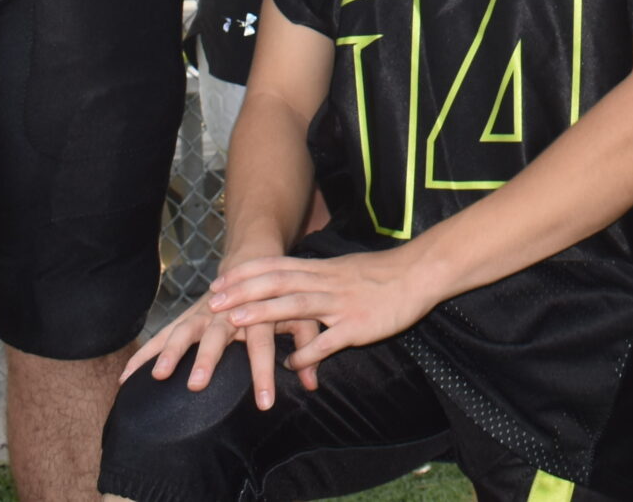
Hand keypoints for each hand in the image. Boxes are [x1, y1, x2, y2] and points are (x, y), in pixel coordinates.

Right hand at [118, 289, 318, 410]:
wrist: (254, 260)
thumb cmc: (281, 296)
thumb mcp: (302, 315)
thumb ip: (308, 346)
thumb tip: (313, 384)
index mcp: (259, 312)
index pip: (263, 345)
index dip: (264, 374)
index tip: (265, 404)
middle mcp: (228, 311)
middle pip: (216, 336)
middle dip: (206, 360)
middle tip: (195, 385)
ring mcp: (204, 312)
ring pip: (184, 329)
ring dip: (171, 352)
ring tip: (156, 377)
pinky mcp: (187, 316)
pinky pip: (163, 334)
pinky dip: (145, 353)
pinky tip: (126, 377)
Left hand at [206, 246, 441, 378]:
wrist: (419, 274)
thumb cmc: (382, 274)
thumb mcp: (344, 269)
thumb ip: (317, 278)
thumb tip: (292, 289)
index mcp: (322, 269)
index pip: (276, 267)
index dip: (245, 274)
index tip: (219, 281)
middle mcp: (326, 283)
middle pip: (278, 283)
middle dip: (243, 292)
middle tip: (214, 302)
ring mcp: (340, 304)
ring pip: (297, 306)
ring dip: (265, 314)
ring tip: (238, 323)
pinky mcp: (357, 326)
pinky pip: (328, 341)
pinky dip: (307, 354)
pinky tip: (290, 366)